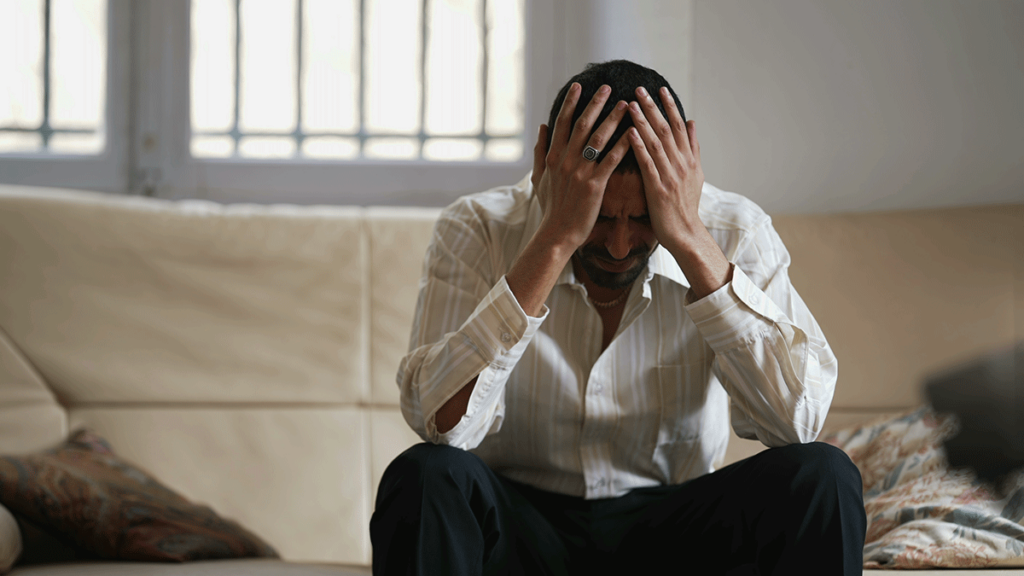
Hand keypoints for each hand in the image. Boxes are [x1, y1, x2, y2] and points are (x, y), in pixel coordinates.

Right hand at [531, 83, 631, 250]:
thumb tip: (543, 127)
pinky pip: (611, 160)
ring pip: (598, 138)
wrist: (556, 234)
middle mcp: (565, 161)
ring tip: (625, 105)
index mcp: (552, 157)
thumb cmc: (550, 208)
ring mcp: (580, 172)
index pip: (562, 123)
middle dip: (595, 104)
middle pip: (581, 125)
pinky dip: (623, 145)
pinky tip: (634, 133)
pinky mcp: (594, 185)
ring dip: (612, 119)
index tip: (579, 86)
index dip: (570, 103)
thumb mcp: (538, 178)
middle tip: (607, 87)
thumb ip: (540, 151)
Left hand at [626, 86, 704, 253]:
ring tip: (632, 104)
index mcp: (689, 159)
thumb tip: (692, 121)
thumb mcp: (696, 174)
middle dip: (653, 107)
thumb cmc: (686, 206)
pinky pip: (647, 164)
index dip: (669, 106)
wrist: (685, 234)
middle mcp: (681, 164)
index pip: (679, 126)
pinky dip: (639, 147)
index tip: (659, 88)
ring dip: (644, 122)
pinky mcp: (658, 189)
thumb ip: (693, 147)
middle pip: (667, 129)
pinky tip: (629, 133)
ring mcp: (670, 175)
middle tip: (640, 88)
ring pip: (656, 142)